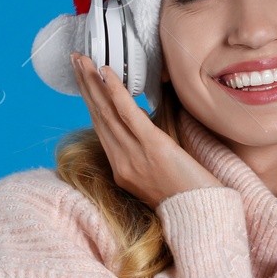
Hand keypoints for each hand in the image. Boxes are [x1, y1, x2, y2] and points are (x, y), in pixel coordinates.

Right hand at [70, 52, 221, 206]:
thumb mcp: (160, 177)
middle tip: (75, 60)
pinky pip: (129, 114)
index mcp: (122, 170)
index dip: (90, 102)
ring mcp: (134, 155)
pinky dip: (115, 91)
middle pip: (98, 116)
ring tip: (82, 60)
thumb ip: (147, 153)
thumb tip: (145, 126)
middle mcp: (122, 162)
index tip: (84, 80)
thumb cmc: (189, 200)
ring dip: (92, 82)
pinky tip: (105, 72)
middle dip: (85, 86)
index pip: (101, 128)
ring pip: (107, 112)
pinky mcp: (153, 147)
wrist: (201, 218)